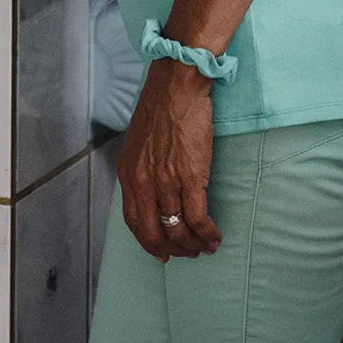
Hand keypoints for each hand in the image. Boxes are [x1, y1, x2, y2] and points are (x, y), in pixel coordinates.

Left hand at [117, 59, 220, 260]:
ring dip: (193, 245)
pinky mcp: (191, 177)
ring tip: (204, 248)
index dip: (148, 242)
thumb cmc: (160, 110)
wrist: (176, 87)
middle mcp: (143, 181)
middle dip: (171, 250)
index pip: (133, 221)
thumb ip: (141, 170)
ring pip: (177, 229)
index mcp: (127, 174)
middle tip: (186, 255)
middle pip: (152, 233)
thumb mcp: (138, 144)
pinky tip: (215, 237)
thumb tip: (151, 193)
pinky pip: (198, 218)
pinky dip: (208, 234)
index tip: (161, 253)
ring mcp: (166, 181)